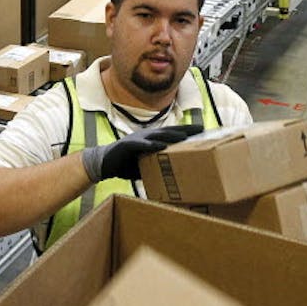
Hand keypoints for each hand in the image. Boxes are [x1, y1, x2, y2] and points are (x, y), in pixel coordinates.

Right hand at [81, 124, 203, 182]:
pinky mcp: (128, 145)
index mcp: (152, 140)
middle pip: (169, 131)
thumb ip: (158, 166)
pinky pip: (142, 145)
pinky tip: (161, 147)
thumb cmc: (126, 164)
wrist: (104, 164)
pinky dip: (151, 146)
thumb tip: (173, 176)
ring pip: (158, 136)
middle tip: (200, 130)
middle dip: (185, 130)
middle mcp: (146, 136)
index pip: (172, 134)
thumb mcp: (146, 166)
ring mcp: (137, 139)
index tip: (202, 131)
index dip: (187, 131)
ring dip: (171, 136)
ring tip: (184, 137)